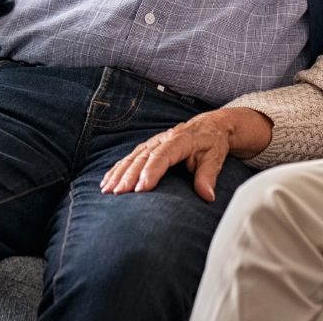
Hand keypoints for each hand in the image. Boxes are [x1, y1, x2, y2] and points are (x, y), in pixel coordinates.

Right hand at [100, 108, 271, 202]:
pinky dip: (117, 169)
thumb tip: (207, 195)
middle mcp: (163, 139)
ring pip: (132, 157)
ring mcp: (153, 142)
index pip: (162, 156)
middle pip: (142, 157)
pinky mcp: (147, 147)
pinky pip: (129, 157)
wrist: (209, 127)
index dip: (151, 172)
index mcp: (180, 140)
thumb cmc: (212, 143)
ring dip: (118, 173)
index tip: (141, 189)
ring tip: (108, 190)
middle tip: (119, 193)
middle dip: (129, 175)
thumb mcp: (216, 157)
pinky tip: (106, 181)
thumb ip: (209, 175)